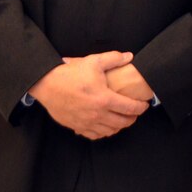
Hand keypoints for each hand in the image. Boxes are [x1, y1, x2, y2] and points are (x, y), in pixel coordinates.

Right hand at [29, 51, 148, 138]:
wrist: (47, 84)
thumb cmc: (71, 73)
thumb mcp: (94, 61)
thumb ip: (114, 58)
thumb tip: (129, 56)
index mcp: (104, 99)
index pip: (129, 108)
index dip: (140, 108)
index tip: (145, 105)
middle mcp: (97, 114)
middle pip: (122, 122)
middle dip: (132, 119)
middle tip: (136, 113)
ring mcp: (86, 122)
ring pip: (109, 131)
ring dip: (119, 126)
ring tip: (123, 119)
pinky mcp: (76, 126)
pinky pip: (94, 135)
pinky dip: (104, 133)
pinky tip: (106, 127)